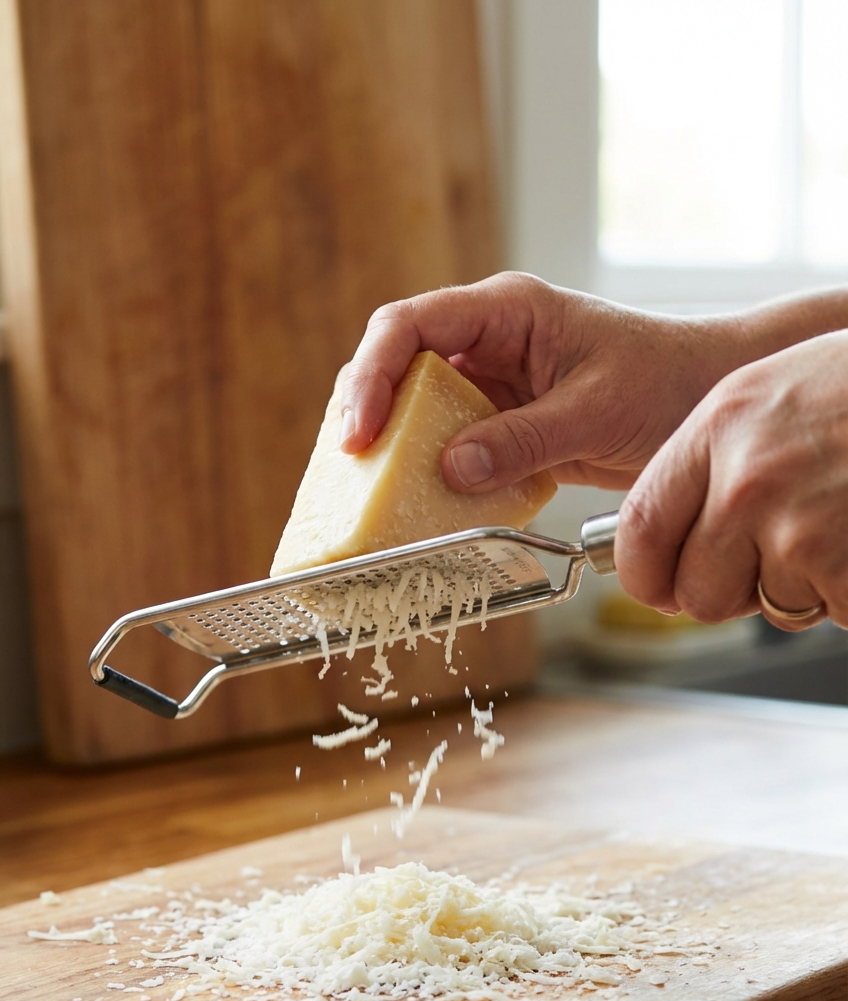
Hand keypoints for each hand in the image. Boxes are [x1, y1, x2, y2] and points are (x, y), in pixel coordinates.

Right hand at [340, 272, 740, 490]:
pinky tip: (420, 500)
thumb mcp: (595, 412)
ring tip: (372, 488)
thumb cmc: (664, 382)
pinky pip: (448, 443)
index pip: (411, 325)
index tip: (362, 433)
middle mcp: (488, 340)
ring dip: (395, 446)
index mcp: (507, 311)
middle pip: (398, 364)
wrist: (704, 400)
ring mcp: (491, 383)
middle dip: (368, 412)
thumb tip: (451, 468)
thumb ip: (522, 439)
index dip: (374, 376)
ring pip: (416, 406)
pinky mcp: (501, 423)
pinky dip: (430, 471)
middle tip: (353, 468)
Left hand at [616, 331, 847, 630]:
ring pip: (771, 609)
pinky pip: (833, 612)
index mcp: (721, 426)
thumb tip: (673, 539)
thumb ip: (719, 459)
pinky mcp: (844, 570)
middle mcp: (747, 481)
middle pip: (697, 591)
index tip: (662, 587)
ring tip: (846, 523)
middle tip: (785, 555)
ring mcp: (800, 530)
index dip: (648, 574)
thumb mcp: (779, 392)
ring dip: (810, 587)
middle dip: (735, 591)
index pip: (641, 527)